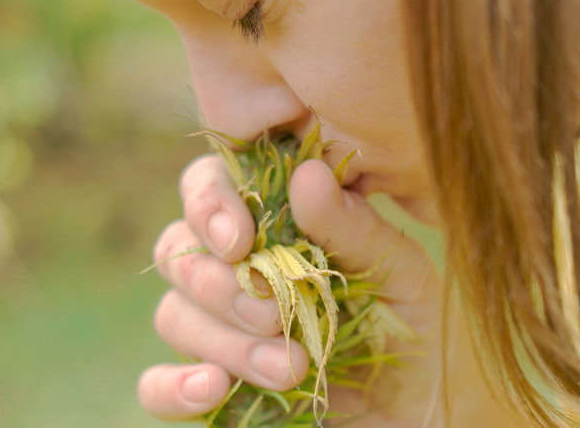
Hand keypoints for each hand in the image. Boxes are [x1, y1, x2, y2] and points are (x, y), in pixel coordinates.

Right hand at [137, 155, 443, 425]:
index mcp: (273, 225)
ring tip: (291, 369)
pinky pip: (156, 385)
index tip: (239, 241)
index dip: (209, 205)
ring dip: (223, 341)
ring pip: (173, 315)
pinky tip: (213, 388)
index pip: (209, 187)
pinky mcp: (212, 386)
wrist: (423, 406)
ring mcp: (219, 329)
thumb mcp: (398, 272)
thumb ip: (352, 227)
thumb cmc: (412, 324)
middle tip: (277, 315)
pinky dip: (172, 387)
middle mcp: (235, 270)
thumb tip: (306, 174)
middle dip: (221, 286)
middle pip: (179, 253)